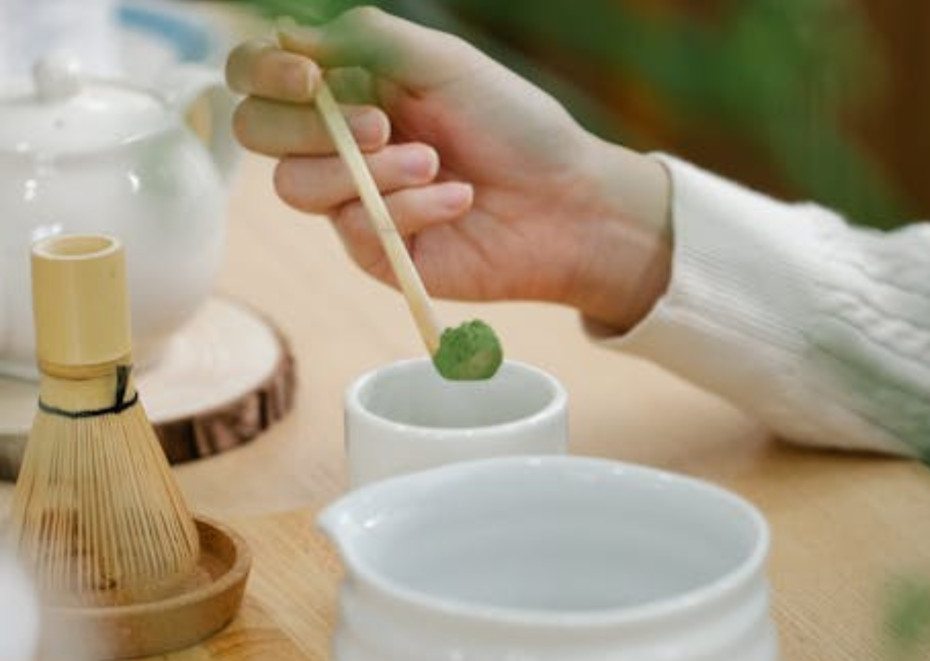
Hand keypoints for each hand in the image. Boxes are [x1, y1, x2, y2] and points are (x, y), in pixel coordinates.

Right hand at [226, 6, 670, 330]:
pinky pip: (355, 227)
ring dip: (370, 170)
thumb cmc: (513, 125)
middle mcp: (339, 142)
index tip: (308, 76)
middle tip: (380, 123)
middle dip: (308, 126)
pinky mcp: (375, 251)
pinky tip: (458, 200)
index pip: (261, 77)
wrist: (565, 201)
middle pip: (257, 133)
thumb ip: (365, 39)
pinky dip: (411, 208)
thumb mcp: (443, 63)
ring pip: (296, 186)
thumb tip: (284, 33)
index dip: (263, 73)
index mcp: (348, 87)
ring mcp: (353, 199)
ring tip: (434, 163)